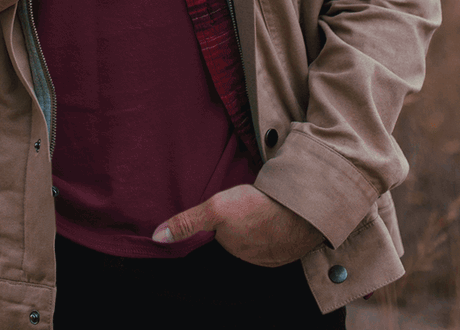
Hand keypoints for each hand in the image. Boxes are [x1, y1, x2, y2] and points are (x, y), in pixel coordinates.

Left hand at [151, 184, 324, 267]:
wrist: (303, 210)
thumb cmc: (257, 207)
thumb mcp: (215, 208)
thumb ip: (186, 222)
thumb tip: (157, 238)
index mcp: (234, 249)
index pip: (221, 235)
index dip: (221, 221)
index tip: (227, 209)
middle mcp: (254, 257)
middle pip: (240, 237)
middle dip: (239, 223)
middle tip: (244, 202)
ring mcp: (275, 253)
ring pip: (260, 236)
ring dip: (260, 223)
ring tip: (261, 205)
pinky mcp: (294, 244)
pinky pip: (281, 235)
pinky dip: (279, 224)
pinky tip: (278, 211)